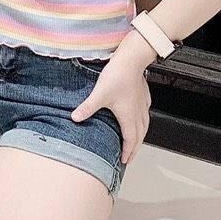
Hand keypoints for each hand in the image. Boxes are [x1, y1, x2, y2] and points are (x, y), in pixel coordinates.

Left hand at [70, 49, 151, 164]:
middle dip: (135, 148)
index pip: (130, 140)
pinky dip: (142, 121)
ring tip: (135, 141)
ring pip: (145, 126)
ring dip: (140, 136)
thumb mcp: (99, 94)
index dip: (127, 152)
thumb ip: (87, 108)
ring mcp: (142, 104)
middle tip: (129, 156)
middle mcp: (138, 113)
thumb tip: (75, 117)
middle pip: (140, 136)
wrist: (131, 59)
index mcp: (129, 117)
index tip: (124, 160)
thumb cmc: (118, 76)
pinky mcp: (143, 95)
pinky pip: (145, 113)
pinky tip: (139, 116)